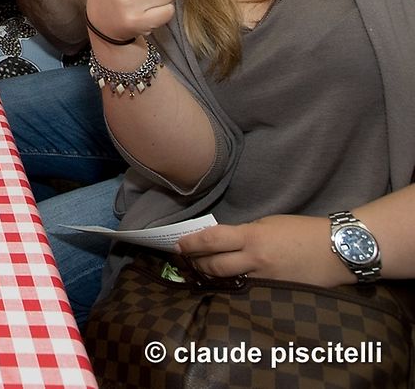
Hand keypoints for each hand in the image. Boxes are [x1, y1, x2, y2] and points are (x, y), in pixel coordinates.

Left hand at [177, 215, 349, 285]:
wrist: (337, 250)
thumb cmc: (303, 231)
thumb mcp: (269, 224)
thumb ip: (246, 233)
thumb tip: (224, 241)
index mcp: (253, 237)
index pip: (212, 240)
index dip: (191, 243)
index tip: (178, 244)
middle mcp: (255, 260)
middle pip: (214, 265)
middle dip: (196, 263)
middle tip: (185, 259)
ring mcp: (265, 279)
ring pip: (227, 281)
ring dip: (211, 276)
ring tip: (200, 271)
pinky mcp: (274, 292)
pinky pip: (247, 290)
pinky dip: (233, 286)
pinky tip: (226, 283)